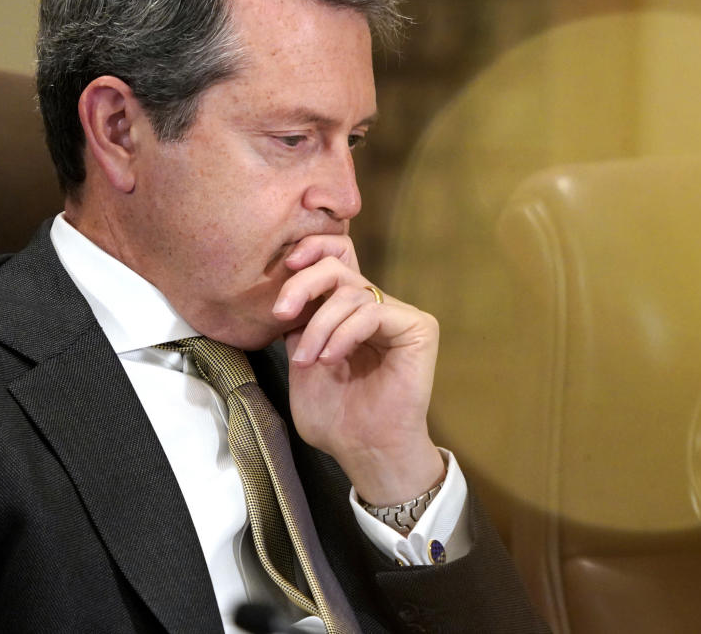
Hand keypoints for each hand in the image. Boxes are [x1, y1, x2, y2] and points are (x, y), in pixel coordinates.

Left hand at [272, 234, 444, 505]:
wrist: (366, 450)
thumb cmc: (337, 418)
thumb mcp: (302, 363)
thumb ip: (298, 326)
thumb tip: (290, 296)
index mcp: (349, 312)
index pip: (336, 259)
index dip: (312, 250)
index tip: (284, 266)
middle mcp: (376, 307)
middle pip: (339, 265)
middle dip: (304, 283)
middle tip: (282, 312)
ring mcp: (398, 316)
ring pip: (352, 292)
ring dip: (319, 326)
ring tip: (309, 361)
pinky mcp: (418, 327)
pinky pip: (374, 312)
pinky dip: (345, 333)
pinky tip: (331, 359)